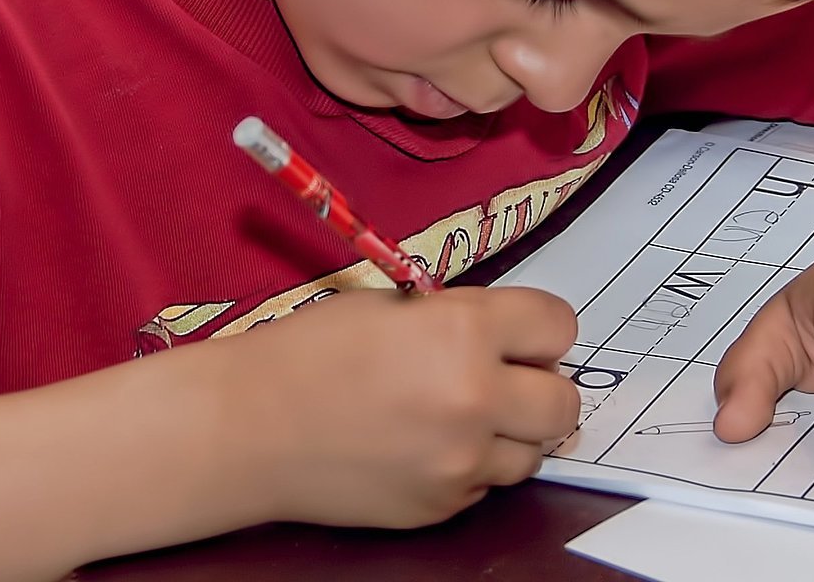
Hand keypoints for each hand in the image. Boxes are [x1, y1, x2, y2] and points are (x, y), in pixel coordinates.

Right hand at [225, 286, 579, 527]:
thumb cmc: (309, 353)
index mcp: (463, 332)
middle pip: (564, 401)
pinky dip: (468, 466)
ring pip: (532, 451)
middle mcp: (474, 398)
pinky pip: (485, 485)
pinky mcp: (441, 506)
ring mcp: (461, 461)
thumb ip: (459, 317)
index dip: (539, 329)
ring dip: (508, 433)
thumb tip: (508, 337)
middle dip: (539, 386)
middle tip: (502, 378)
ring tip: (456, 416)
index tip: (521, 336)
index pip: (559, 326)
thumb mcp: (392, 306)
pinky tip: (422, 446)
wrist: (249, 427)